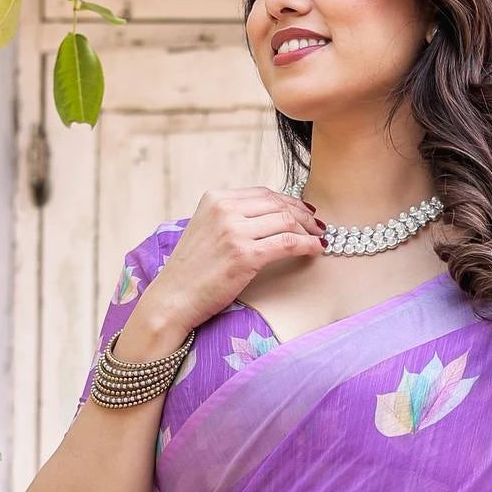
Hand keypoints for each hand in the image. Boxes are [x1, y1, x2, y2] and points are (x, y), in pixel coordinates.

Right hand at [135, 186, 324, 347]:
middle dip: (303, 214)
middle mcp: (224, 209)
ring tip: (318, 238)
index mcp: (215, 198)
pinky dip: (307, 245)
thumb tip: (267, 217)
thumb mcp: (206, 231)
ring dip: (308, 229)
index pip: (263, 193)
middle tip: (317, 226)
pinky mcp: (245, 255)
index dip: (288, 201)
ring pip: (286, 220)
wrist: (173, 299)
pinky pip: (287, 243)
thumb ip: (230, 219)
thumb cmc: (191, 272)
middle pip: (277, 203)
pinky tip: (317, 249)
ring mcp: (234, 231)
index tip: (303, 212)